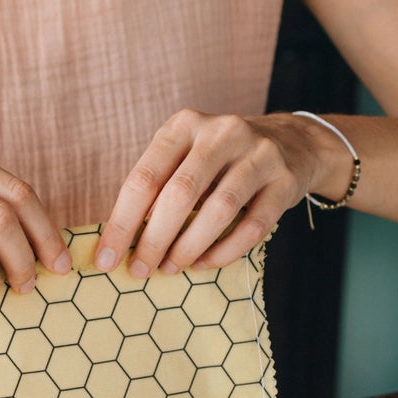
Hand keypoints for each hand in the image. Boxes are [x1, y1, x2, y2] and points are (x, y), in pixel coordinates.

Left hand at [95, 109, 326, 276]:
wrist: (291, 144)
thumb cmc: (217, 163)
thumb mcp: (182, 160)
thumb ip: (154, 191)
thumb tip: (117, 245)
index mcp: (183, 126)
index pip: (144, 178)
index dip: (121, 223)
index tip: (106, 260)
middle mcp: (221, 132)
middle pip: (180, 194)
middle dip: (153, 240)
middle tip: (139, 271)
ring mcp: (259, 153)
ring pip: (218, 210)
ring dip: (188, 247)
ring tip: (170, 268)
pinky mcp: (285, 180)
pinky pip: (253, 226)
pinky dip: (224, 251)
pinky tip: (203, 263)